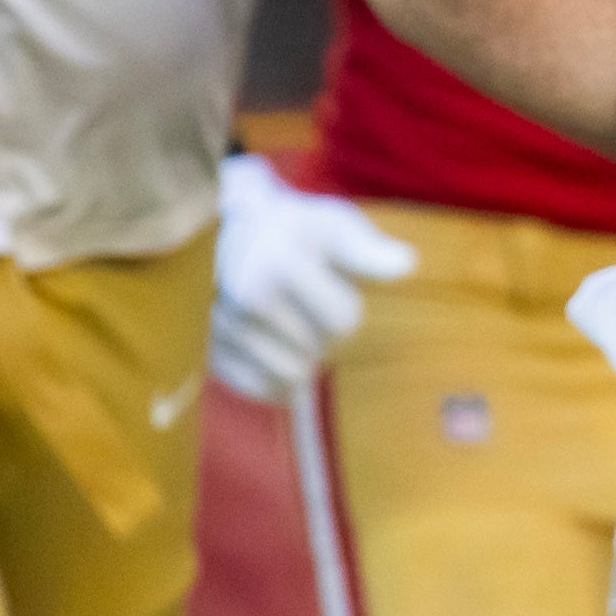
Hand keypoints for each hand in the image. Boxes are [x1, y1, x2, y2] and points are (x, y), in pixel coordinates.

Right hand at [207, 155, 418, 403]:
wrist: (229, 233)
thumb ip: (369, 249)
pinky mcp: (208, 353)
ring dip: (298, 354)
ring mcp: (219, 329)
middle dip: (320, 331)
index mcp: (279, 263)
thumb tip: (407, 266)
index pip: (344, 323)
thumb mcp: (334, 225)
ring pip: (290, 377)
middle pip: (317, 352)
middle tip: (299, 297)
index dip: (346, 306)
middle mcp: (243, 299)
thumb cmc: (294, 229)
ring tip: (283, 318)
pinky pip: (260, 390)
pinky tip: (272, 346)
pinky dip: (274, 378)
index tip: (326, 280)